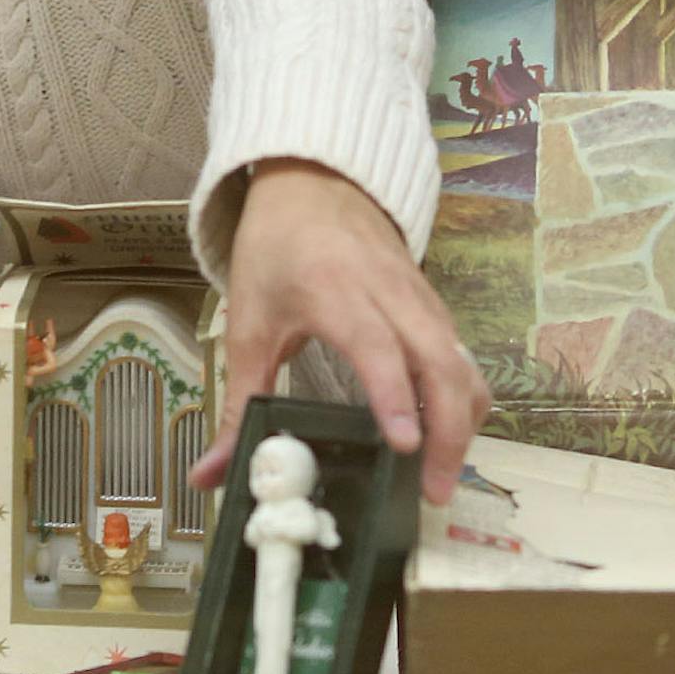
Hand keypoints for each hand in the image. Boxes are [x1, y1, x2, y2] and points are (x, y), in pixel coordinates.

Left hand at [188, 160, 489, 505]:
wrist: (312, 182)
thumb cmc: (274, 250)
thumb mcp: (247, 321)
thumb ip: (239, 401)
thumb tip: (209, 476)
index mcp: (333, 290)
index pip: (376, 346)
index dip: (394, 395)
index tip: (405, 445)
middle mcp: (389, 293)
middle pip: (438, 362)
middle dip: (446, 430)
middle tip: (433, 491)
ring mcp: (420, 297)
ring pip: (461, 361)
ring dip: (464, 420)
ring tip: (443, 476)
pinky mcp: (436, 304)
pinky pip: (463, 354)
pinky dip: (465, 398)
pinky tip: (448, 436)